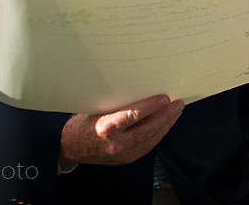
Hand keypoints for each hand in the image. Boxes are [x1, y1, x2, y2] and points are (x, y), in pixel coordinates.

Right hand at [59, 94, 183, 165]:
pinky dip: (158, 134)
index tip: (165, 98)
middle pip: (148, 129)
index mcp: (106, 128)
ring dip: (166, 125)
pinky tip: (165, 125)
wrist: (70, 147)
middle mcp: (116, 143)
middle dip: (166, 116)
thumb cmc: (82, 123)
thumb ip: (118, 104)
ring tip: (176, 112)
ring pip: (151, 139)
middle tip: (178, 104)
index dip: (152, 106)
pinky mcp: (126, 159)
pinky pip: (147, 145)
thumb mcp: (96, 108)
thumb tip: (141, 89)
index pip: (134, 115)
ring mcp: (122, 154)